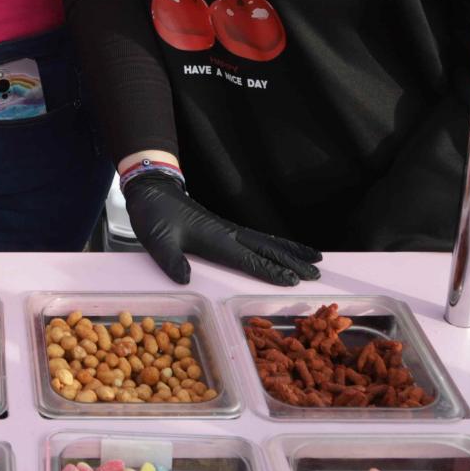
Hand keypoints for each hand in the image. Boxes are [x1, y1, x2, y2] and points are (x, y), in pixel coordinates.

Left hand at [122, 172, 321, 285]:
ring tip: (315, 259)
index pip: (249, 258)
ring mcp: (228, 229)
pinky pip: (256, 238)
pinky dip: (276, 244)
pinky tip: (283, 250)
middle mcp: (227, 233)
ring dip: (290, 251)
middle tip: (317, 273)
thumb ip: (171, 260)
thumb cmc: (154, 217)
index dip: (271, 270)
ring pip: (266, 241)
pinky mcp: (224, 229)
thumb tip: (185, 279)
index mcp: (215, 239)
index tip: (293, 280)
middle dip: (292, 261)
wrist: (152, 191)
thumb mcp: (157, 241)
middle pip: (267, 248)